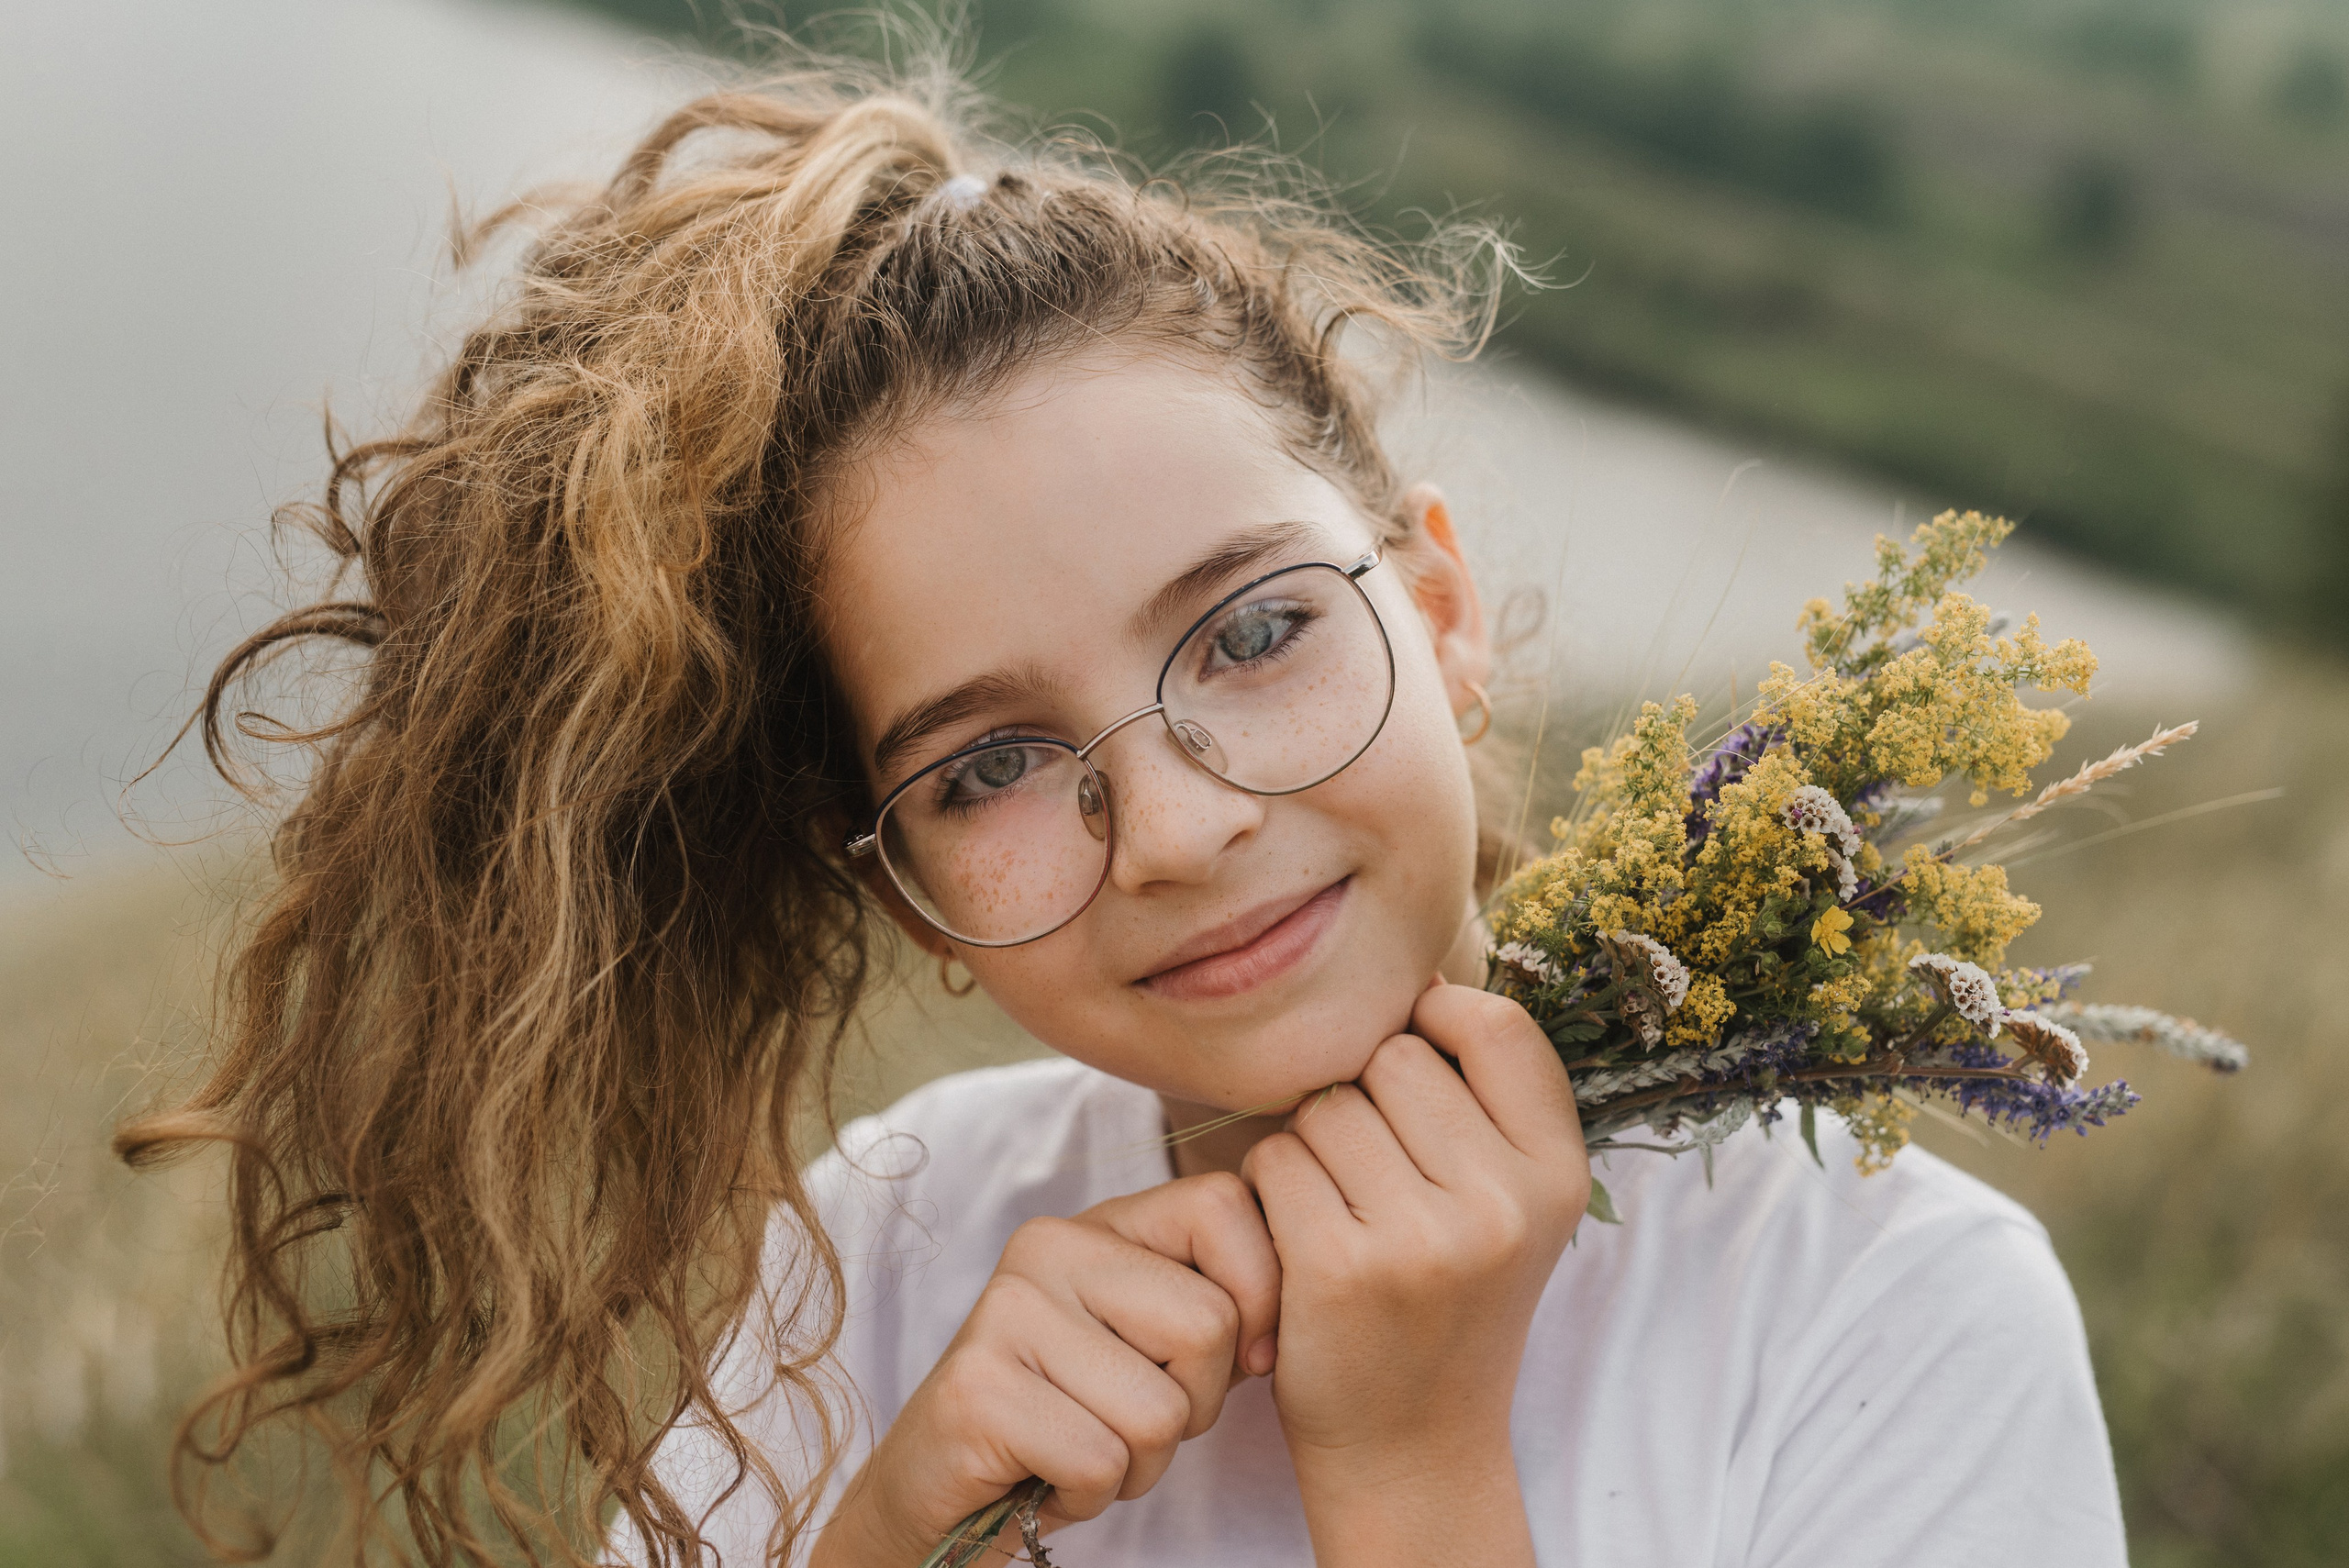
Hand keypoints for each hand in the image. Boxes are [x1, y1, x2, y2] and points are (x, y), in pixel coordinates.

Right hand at [811, 1173, 1279, 1567]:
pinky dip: (1090, 1494)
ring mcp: (1006, 1313)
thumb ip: (1220, 1309)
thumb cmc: (1073, 1416)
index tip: (1237, 1358)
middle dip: (1194, 1407)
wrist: (945, 1488)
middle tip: (1129, 1421)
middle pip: (1207, 1325)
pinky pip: (1102, 1460)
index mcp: (1100, 1221)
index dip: (1259, 1294)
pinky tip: (1048, 1475)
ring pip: (1161, 1412)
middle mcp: (1048, 1247)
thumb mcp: (1155, 1346)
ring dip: (1140, 1464)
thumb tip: (1282, 1331)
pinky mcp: (978, 1390)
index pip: (1224, 1205)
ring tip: (1085, 1449)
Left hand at [1241, 981, 1587, 1563]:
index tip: (1414, 1059)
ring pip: (1326, 1107)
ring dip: (1310, 1145)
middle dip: (1364, 1098)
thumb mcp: (1513, 1201)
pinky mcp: (1343, 1269)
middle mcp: (1505, 1202)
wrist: (1413, 1444)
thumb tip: (1417, 974)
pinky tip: (1298, 1240)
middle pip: (1393, 1058)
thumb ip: (1485, 1096)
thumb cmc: (1449, 1299)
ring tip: (1340, 1211)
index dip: (1438, 1017)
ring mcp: (1426, 1237)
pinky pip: (1276, 1160)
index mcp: (1559, 1173)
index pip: (1495, 1025)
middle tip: (1373, 1177)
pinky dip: (1270, 1190)